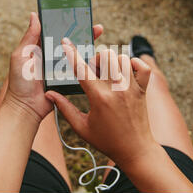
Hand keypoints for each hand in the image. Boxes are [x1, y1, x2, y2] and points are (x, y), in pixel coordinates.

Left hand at [3, 12, 103, 121]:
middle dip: (84, 34)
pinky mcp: (67, 81)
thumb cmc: (19, 83)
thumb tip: (33, 15)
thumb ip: (29, 37)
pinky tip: (96, 60)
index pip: (56, 32)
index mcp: (41, 49)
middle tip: (96, 28)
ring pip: (77, 56)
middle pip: (70, 43)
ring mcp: (61, 69)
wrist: (25, 108)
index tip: (79, 16)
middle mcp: (52, 57)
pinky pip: (79, 71)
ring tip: (99, 42)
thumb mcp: (20, 56)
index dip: (68, 24)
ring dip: (88, 49)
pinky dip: (87, 66)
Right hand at [45, 38, 155, 167]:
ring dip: (113, 61)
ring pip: (123, 58)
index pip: (82, 69)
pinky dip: (135, 64)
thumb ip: (64, 108)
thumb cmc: (107, 140)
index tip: (66, 42)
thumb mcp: (81, 127)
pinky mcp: (143, 90)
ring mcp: (132, 88)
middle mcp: (117, 89)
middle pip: (106, 56)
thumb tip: (49, 95)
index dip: (71, 53)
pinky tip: (126, 72)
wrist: (135, 150)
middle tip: (94, 71)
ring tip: (109, 73)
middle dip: (97, 59)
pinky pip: (144, 67)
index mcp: (99, 98)